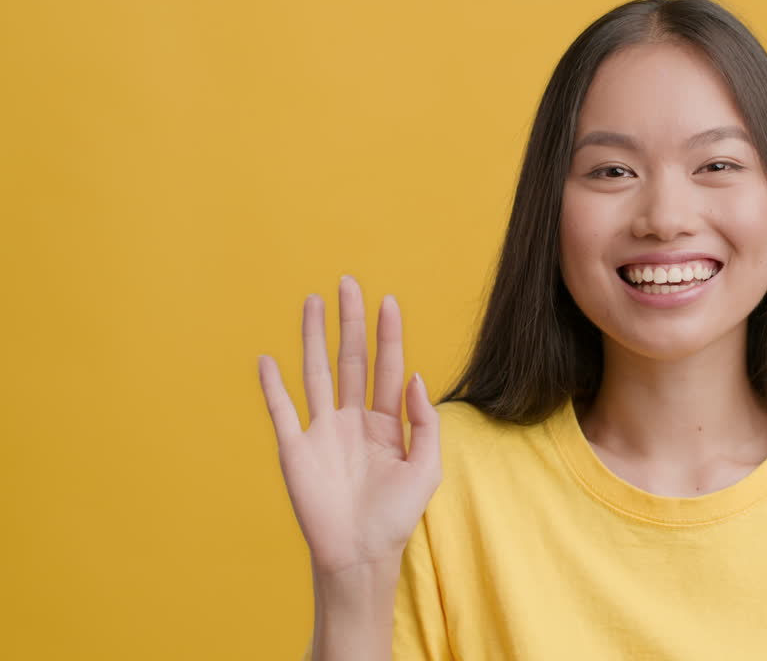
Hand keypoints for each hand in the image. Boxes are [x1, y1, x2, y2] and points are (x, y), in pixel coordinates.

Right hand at [257, 275, 441, 575]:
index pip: (389, 367)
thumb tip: (413, 376)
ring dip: (313, 337)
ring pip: (317, 373)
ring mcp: (323, 432)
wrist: (360, 555)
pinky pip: (281, 410)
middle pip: (352, 359)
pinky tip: (267, 360)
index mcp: (387, 424)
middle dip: (351, 322)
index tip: (388, 301)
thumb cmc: (396, 517)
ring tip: (313, 301)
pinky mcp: (295, 450)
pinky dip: (272, 385)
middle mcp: (353, 420)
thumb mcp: (427, 468)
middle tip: (349, 283)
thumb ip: (425, 422)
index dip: (389, 335)